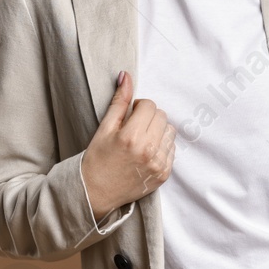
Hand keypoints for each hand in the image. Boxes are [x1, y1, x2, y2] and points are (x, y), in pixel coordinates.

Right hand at [80, 70, 176, 218]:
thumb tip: (126, 75)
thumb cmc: (97, 159)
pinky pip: (172, 149)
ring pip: (170, 131)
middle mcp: (148, 150)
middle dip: (149, 117)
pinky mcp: (164, 174)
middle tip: (134, 128)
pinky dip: (161, 147)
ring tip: (141, 140)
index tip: (129, 116)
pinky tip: (146, 153)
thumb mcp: (105, 128)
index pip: (149, 105)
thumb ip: (119, 101)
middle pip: (162, 116)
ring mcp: (158, 164)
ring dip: (158, 131)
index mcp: (131, 136)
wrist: (96, 192)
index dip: (139, 107)